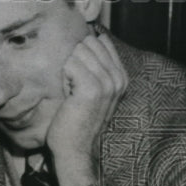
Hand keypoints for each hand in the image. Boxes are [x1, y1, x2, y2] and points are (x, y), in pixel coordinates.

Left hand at [46, 30, 128, 185]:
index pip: (101, 41)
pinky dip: (63, 78)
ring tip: (72, 92)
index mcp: (121, 76)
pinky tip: (68, 95)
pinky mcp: (92, 88)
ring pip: (78, 51)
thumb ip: (96, 65)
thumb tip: (87, 37)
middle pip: (88, 43)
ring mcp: (107, 83)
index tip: (81, 78)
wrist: (75, 149)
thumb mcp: (95, 90)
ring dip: (68, 70)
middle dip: (75, 61)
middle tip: (74, 86)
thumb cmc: (78, 120)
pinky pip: (70, 64)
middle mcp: (118, 78)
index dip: (83, 55)